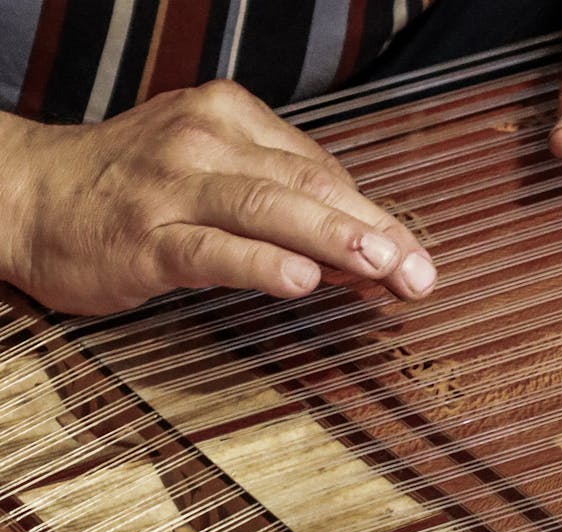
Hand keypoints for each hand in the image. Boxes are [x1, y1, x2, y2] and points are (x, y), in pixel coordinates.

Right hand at [0, 80, 436, 314]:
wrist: (28, 194)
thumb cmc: (132, 186)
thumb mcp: (211, 167)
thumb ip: (283, 195)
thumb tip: (364, 244)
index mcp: (232, 118)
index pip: (323, 169)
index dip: (376, 214)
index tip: (415, 254)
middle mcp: (206, 142)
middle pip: (308, 186)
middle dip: (373, 230)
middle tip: (417, 270)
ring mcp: (172, 187)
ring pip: (267, 208)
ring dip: (334, 238)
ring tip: (382, 265)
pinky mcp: (143, 236)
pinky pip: (211, 249)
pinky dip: (261, 262)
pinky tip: (301, 279)